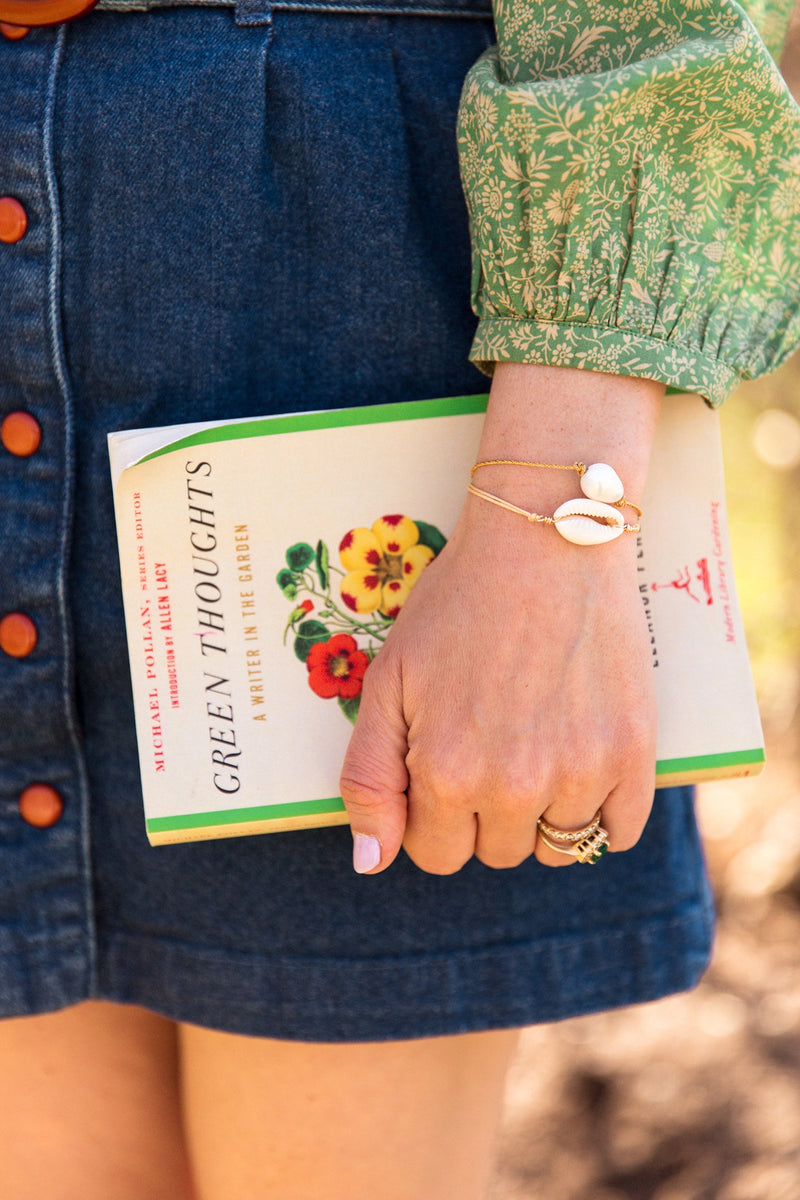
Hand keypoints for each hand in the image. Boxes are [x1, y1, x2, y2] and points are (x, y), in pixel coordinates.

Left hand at [340, 364, 662, 873]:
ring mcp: (582, 772)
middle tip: (491, 741)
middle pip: (496, 854)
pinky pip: (617, 832)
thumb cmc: (457, 606)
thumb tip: (370, 863)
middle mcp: (515, 786)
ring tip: (536, 743)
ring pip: (556, 849)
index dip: (433, 814)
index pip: (436, 854)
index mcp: (447, 772)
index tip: (445, 765)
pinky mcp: (635, 754)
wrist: (546, 538)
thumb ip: (369, 778)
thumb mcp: (389, 681)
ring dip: (541, 814)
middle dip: (484, 812)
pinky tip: (581, 757)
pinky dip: (600, 811)